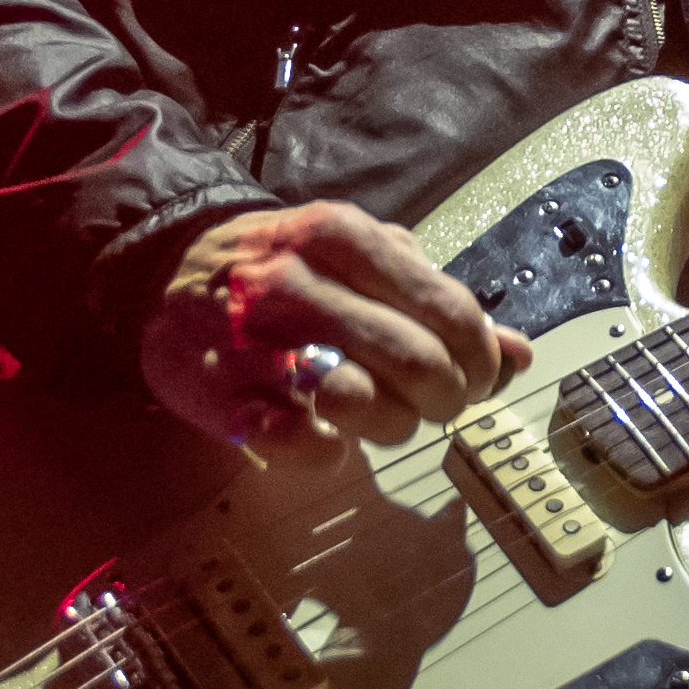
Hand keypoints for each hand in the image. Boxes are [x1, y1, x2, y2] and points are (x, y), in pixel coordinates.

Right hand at [141, 201, 527, 454]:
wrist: (168, 275)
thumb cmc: (286, 268)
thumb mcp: (361, 258)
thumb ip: (438, 300)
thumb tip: (520, 354)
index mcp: (342, 236)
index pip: (450, 310)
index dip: (481, 359)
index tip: (476, 376)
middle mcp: (297, 281)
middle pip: (419, 363)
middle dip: (444, 399)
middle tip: (432, 403)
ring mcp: (255, 342)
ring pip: (364, 404)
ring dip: (391, 425)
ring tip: (380, 417)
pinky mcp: (222, 398)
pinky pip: (305, 445)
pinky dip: (331, 452)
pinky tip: (327, 435)